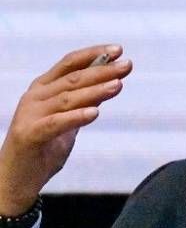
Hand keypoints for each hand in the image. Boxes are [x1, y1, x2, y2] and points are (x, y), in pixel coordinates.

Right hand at [0, 45, 132, 215]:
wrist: (18, 177)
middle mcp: (35, 97)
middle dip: (102, 71)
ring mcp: (30, 115)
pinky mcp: (30, 135)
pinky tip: (95, 113)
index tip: (118, 50)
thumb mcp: (69, 120)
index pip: (69, 65)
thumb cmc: (45, 146)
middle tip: (126, 65)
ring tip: (118, 85)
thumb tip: (109, 82)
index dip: (93, 55)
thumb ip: (84, 101)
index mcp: (43, 88)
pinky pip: (55, 124)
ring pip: (67, 99)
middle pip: (72, 79)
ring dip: (94, 91)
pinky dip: (75, 117)